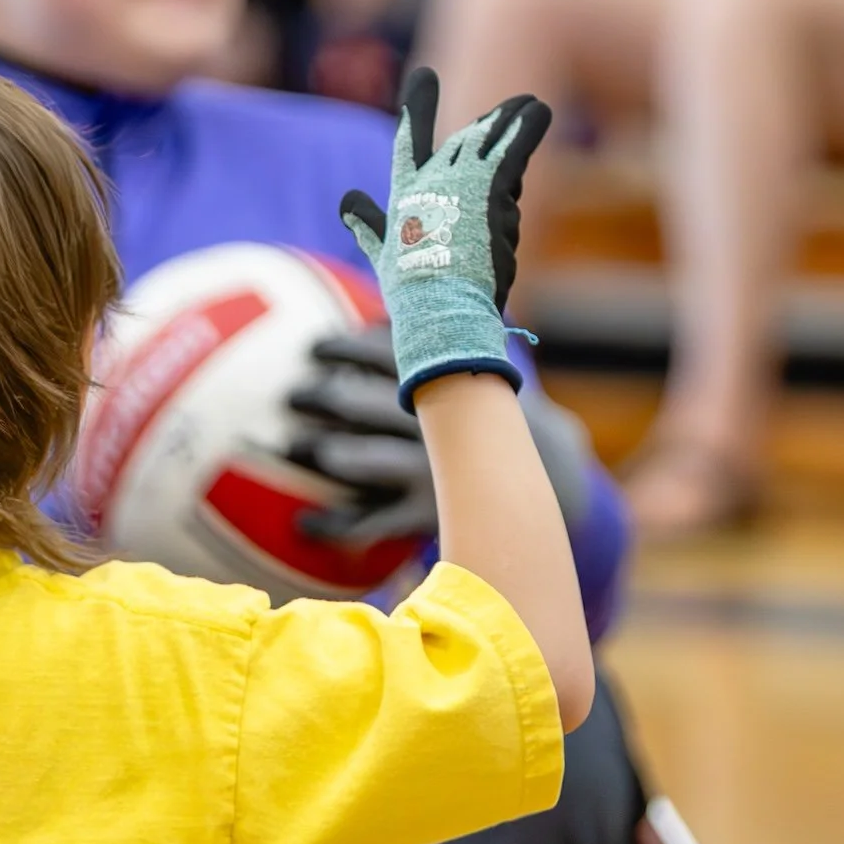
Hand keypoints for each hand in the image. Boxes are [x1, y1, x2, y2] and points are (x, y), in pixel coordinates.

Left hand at [285, 326, 599, 549]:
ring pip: (364, 461)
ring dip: (322, 452)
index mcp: (449, 383)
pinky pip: (373, 525)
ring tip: (291, 447)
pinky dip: (334, 527)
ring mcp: (433, 472)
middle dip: (321, 396)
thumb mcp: (479, 368)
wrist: (552, 475)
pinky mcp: (428, 515)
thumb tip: (373, 316)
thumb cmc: (492, 412)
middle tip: (290, 395)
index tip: (313, 346)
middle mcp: (438, 427)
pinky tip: (300, 524)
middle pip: (362, 404)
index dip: (345, 348)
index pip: (388, 355)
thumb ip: (430, 345)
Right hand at [338, 64, 553, 401]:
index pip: (410, 143)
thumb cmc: (412, 289)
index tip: (424, 77)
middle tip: (508, 108)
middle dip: (486, 125)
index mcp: (406, 195)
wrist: (437, 304)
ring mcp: (461, 179)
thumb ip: (365, 223)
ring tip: (529, 107)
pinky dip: (527, 129)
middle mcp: (432, 179)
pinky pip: (513, 150)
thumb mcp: (381, 253)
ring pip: (492, 142)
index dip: (418, 108)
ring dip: (512, 123)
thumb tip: (346, 200)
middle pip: (463, 142)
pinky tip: (539, 111)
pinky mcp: (490, 187)